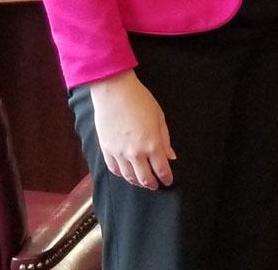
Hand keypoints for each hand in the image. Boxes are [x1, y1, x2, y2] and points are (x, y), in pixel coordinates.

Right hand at [88, 70, 174, 188]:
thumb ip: (165, 140)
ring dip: (137, 182)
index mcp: (152, 145)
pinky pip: (114, 169)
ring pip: (129, 177)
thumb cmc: (140, 100)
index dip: (166, 178)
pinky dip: (121, 175)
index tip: (168, 181)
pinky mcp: (106, 149)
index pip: (162, 169)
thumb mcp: (159, 118)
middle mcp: (135, 153)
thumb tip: (170, 156)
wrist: (114, 91)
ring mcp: (119, 153)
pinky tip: (126, 174)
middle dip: (152, 184)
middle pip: (145, 178)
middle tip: (155, 185)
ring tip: (142, 181)